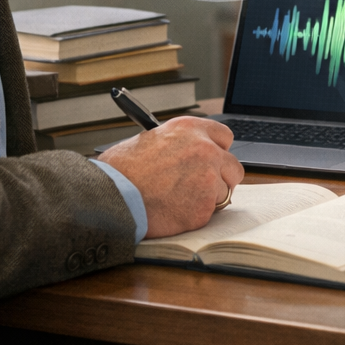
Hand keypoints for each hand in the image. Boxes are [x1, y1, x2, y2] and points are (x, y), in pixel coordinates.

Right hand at [99, 117, 243, 237]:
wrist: (111, 196)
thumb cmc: (121, 171)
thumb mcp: (150, 140)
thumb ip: (178, 145)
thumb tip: (189, 153)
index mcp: (191, 129)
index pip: (224, 137)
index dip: (218, 151)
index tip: (214, 159)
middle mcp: (205, 150)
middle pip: (233, 167)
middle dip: (221, 178)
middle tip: (203, 187)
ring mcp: (208, 179)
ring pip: (224, 192)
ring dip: (208, 198)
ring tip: (179, 200)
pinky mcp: (204, 206)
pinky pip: (210, 212)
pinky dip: (196, 215)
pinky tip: (174, 211)